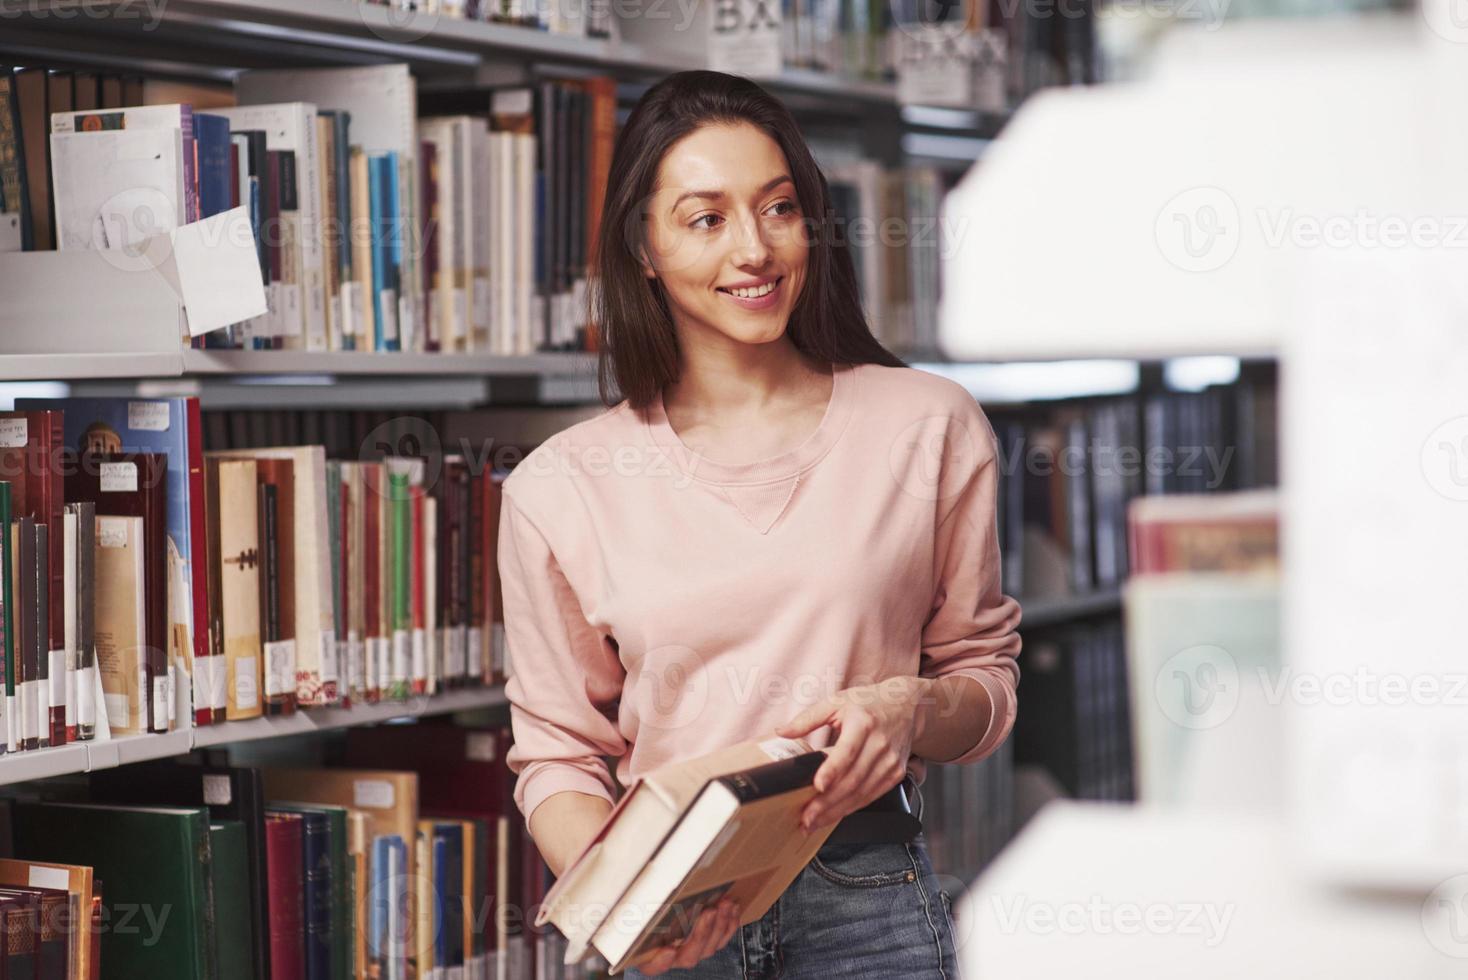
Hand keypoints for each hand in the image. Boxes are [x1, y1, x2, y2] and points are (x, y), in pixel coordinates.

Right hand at [633, 898, 740, 975]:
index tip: (667, 950)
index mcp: (649, 956)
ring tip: (724, 904)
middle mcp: (673, 958)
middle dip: (701, 933)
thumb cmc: (643, 915)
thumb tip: (618, 890)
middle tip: (707, 912)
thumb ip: (632, 910)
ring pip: (709, 948)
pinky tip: (732, 909)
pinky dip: (729, 924)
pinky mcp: (709, 943)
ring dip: (719, 925)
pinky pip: (722, 939)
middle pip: (688, 956)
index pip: (652, 967)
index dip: (660, 961)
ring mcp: (693, 951)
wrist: (661, 913)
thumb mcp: (633, 913)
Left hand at [775, 676, 930, 831]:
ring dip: (837, 811)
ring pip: (862, 793)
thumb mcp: (836, 701)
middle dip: (827, 802)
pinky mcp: (895, 774)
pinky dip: (852, 808)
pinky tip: (835, 815)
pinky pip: (871, 795)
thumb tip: (781, 732)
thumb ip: (808, 718)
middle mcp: (879, 744)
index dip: (832, 770)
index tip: (818, 785)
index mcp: (863, 723)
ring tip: (814, 822)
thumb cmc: (869, 703)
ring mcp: (889, 761)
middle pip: (852, 779)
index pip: (847, 751)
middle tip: (806, 817)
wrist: (906, 706)